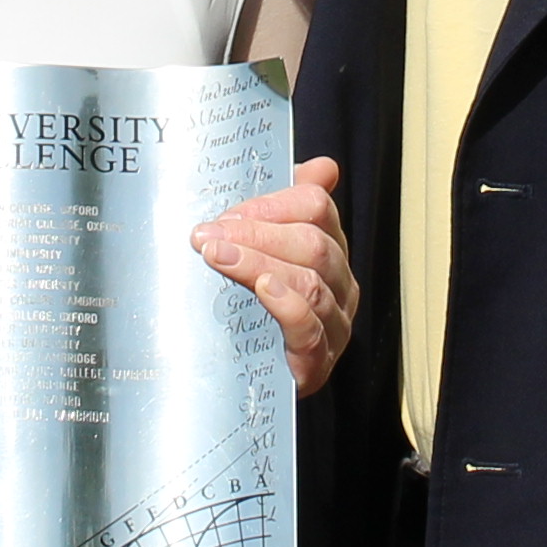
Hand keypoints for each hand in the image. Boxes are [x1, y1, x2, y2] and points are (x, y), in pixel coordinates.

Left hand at [195, 154, 358, 396]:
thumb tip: (324, 166)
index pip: (316, 207)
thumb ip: (281, 208)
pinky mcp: (317, 361)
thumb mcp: (261, 252)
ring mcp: (334, 323)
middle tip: (207, 236)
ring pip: (311, 281)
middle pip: (313, 243)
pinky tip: (263, 291)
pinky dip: (287, 304)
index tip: (224, 214)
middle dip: (258, 234)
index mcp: (329, 248)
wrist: (252, 379)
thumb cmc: (255, 309)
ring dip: (259, 263)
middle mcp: (340, 283)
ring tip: (218, 258)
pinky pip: (310, 326)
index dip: (270, 204)